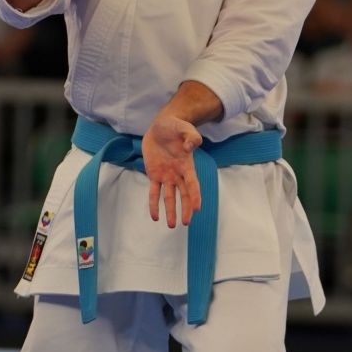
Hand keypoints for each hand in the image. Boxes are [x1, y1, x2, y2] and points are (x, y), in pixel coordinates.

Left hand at [143, 112, 202, 228]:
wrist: (161, 126)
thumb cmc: (175, 126)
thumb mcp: (184, 128)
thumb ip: (191, 136)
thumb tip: (190, 146)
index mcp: (187, 164)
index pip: (192, 183)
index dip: (195, 195)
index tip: (197, 208)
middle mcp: (178, 173)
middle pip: (183, 194)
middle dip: (185, 208)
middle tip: (186, 222)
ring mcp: (166, 175)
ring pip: (169, 197)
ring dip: (170, 211)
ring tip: (171, 225)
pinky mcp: (154, 174)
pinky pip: (154, 192)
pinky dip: (154, 204)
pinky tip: (154, 216)